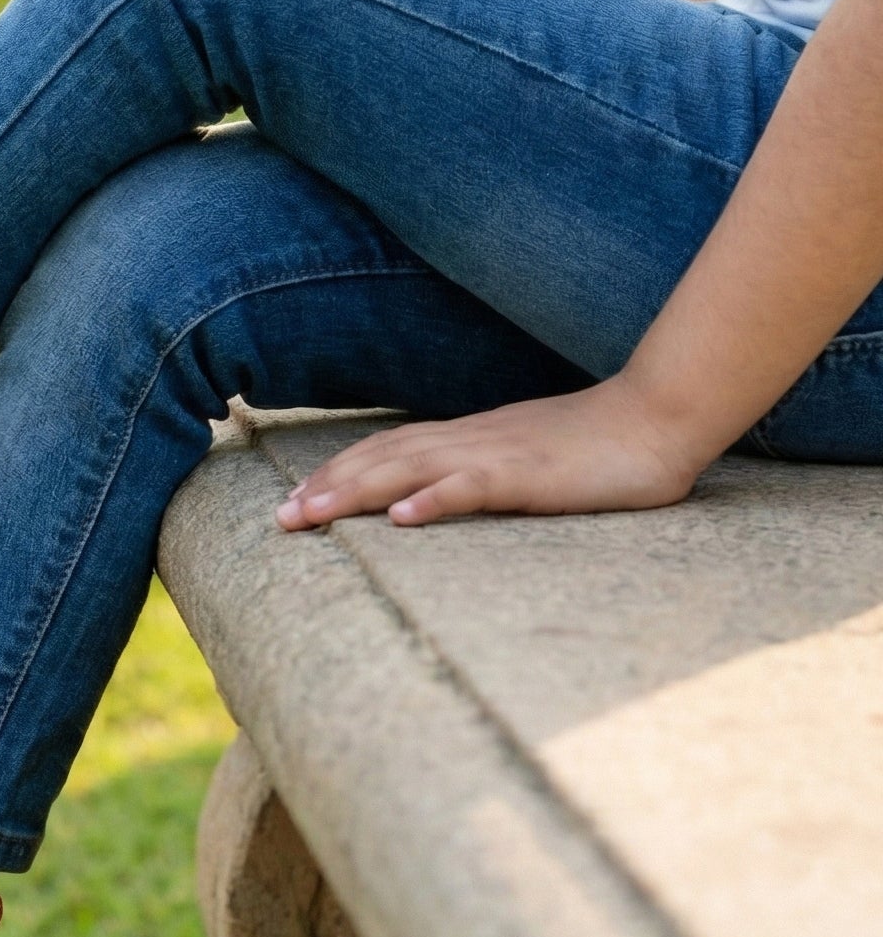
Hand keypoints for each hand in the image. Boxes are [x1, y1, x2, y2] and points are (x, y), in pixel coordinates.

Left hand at [274, 378, 706, 530]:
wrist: (658, 417)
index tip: (295, 497)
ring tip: (310, 515)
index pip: (384, 451)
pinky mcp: (530, 476)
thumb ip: (480, 471)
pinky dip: (434, 500)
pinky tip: (402, 520)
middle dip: (325, 487)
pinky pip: (474, 486)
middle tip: (279, 518)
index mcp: (466, 438)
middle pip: (380, 460)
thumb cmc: (596, 445)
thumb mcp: (523, 458)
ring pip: (409, 470)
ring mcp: (496, 455)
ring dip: (355, 493)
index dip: (336, 472)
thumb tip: (437, 494)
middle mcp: (468, 440)